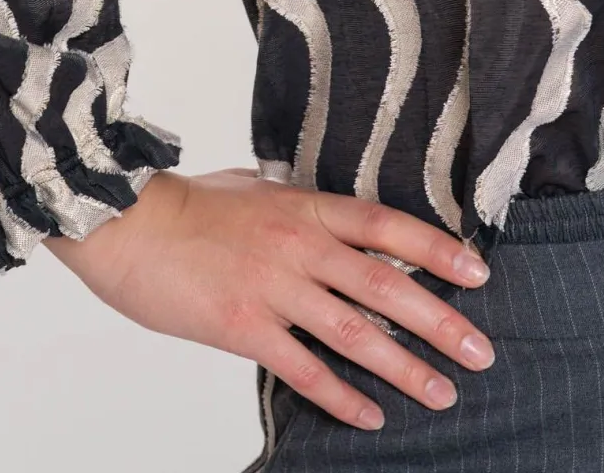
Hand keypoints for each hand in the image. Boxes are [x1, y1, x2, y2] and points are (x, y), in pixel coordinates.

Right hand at [44, 166, 495, 430]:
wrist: (122, 221)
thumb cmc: (180, 203)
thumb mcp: (247, 187)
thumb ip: (289, 202)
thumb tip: (319, 210)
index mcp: (300, 207)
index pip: (385, 225)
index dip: (436, 249)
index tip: (478, 272)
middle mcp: (296, 245)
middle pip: (385, 284)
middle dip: (440, 321)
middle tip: (482, 351)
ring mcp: (271, 287)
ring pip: (355, 332)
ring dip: (405, 367)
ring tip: (442, 392)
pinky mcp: (242, 327)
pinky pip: (304, 370)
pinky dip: (342, 397)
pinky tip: (370, 418)